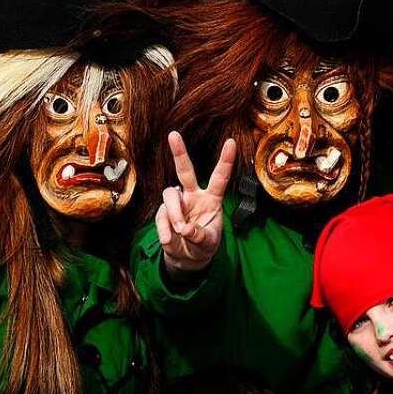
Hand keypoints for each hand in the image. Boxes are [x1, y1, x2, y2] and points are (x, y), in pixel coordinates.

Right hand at [156, 131, 235, 277]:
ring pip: (170, 195)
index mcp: (211, 198)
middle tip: (173, 135)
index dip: (225, 160)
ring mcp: (177, 203)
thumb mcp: (208, 243)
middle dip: (179, 152)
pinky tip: (169, 240)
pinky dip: (165, 229)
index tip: (231, 142)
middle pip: (185, 171)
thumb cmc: (203, 245)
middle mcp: (193, 195)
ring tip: (181, 230)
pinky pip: (161, 216)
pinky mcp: (163, 214)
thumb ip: (200, 236)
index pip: (219, 177)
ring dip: (174, 213)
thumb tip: (186, 228)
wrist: (188, 259)